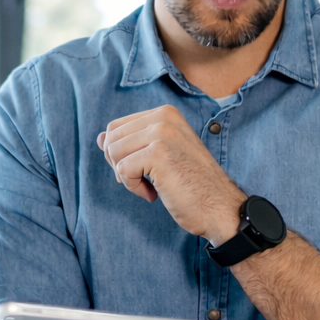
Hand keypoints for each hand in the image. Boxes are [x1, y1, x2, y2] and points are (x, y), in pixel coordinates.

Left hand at [96, 105, 246, 242]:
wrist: (219, 207)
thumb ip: (132, 142)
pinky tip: (154, 194)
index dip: (121, 154)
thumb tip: (100, 138)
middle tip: (146, 181)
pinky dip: (134, 188)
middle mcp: (163, 117)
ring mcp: (161, 133)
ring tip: (152, 186)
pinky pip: (122, 171)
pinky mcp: (158, 154)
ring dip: (127, 178)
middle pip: (111, 139)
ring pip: (113, 154)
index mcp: (165, 113)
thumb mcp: (160, 155)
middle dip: (120, 165)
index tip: (144, 169)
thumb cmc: (191, 184)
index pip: (116, 127)